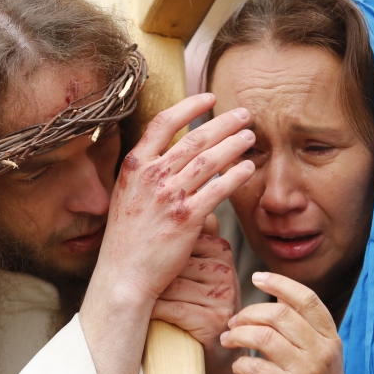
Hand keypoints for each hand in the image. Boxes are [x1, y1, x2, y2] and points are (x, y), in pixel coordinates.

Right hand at [85, 93, 254, 311]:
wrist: (123, 276)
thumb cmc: (127, 239)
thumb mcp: (127, 195)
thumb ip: (147, 173)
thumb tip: (175, 157)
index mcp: (134, 165)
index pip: (163, 122)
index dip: (189, 106)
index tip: (209, 97)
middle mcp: (151, 176)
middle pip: (194, 138)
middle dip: (223, 122)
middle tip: (244, 114)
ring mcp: (169, 196)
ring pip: (209, 160)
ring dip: (234, 144)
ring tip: (250, 136)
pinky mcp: (186, 218)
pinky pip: (218, 190)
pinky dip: (236, 176)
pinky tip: (248, 168)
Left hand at [151, 214, 245, 373]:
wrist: (214, 352)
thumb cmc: (195, 305)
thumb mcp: (195, 269)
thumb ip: (190, 238)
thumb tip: (172, 204)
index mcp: (221, 250)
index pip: (180, 240)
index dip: (156, 254)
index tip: (140, 262)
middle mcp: (225, 270)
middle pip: (173, 262)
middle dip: (152, 275)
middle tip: (134, 283)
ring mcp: (222, 295)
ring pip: (170, 285)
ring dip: (151, 295)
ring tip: (142, 301)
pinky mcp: (214, 319)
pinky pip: (173, 308)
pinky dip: (155, 313)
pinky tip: (148, 315)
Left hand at [220, 272, 360, 373]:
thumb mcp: (323, 358)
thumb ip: (305, 331)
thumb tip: (276, 302)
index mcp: (331, 339)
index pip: (307, 299)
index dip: (280, 283)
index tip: (257, 277)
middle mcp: (321, 351)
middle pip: (279, 314)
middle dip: (249, 313)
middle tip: (233, 322)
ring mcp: (306, 372)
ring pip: (264, 336)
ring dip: (238, 335)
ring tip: (229, 340)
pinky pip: (255, 366)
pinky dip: (240, 364)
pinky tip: (239, 367)